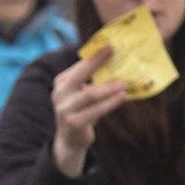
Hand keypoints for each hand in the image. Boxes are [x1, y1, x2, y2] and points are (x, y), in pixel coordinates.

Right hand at [50, 46, 125, 177]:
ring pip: (89, 94)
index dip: (94, 56)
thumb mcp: (84, 93)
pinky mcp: (73, 123)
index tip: (110, 46)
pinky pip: (95, 110)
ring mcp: (64, 109)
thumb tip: (118, 62)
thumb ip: (94, 80)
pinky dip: (110, 103)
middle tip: (113, 52)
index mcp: (62, 83)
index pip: (79, 66)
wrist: (70, 139)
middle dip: (96, 62)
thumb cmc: (82, 111)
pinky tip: (122, 97)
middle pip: (79, 75)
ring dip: (109, 87)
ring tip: (125, 83)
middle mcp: (59, 94)